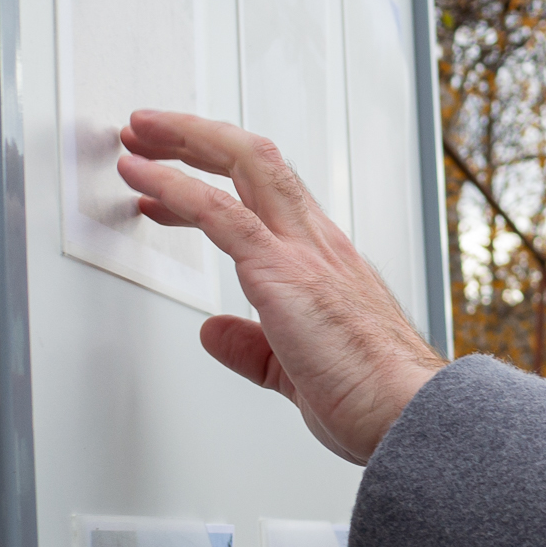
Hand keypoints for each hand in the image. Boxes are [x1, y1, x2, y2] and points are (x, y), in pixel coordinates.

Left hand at [116, 111, 445, 463]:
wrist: (409, 413)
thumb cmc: (374, 398)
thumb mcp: (294, 369)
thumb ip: (252, 348)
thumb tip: (215, 333)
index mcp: (325, 262)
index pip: (268, 197)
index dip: (215, 178)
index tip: (169, 181)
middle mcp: (317, 243)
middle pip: (255, 160)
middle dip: (197, 138)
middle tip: (147, 133)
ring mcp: (303, 251)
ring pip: (245, 164)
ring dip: (184, 142)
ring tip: (136, 137)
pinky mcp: (282, 271)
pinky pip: (221, 213)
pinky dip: (175, 187)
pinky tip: (142, 181)